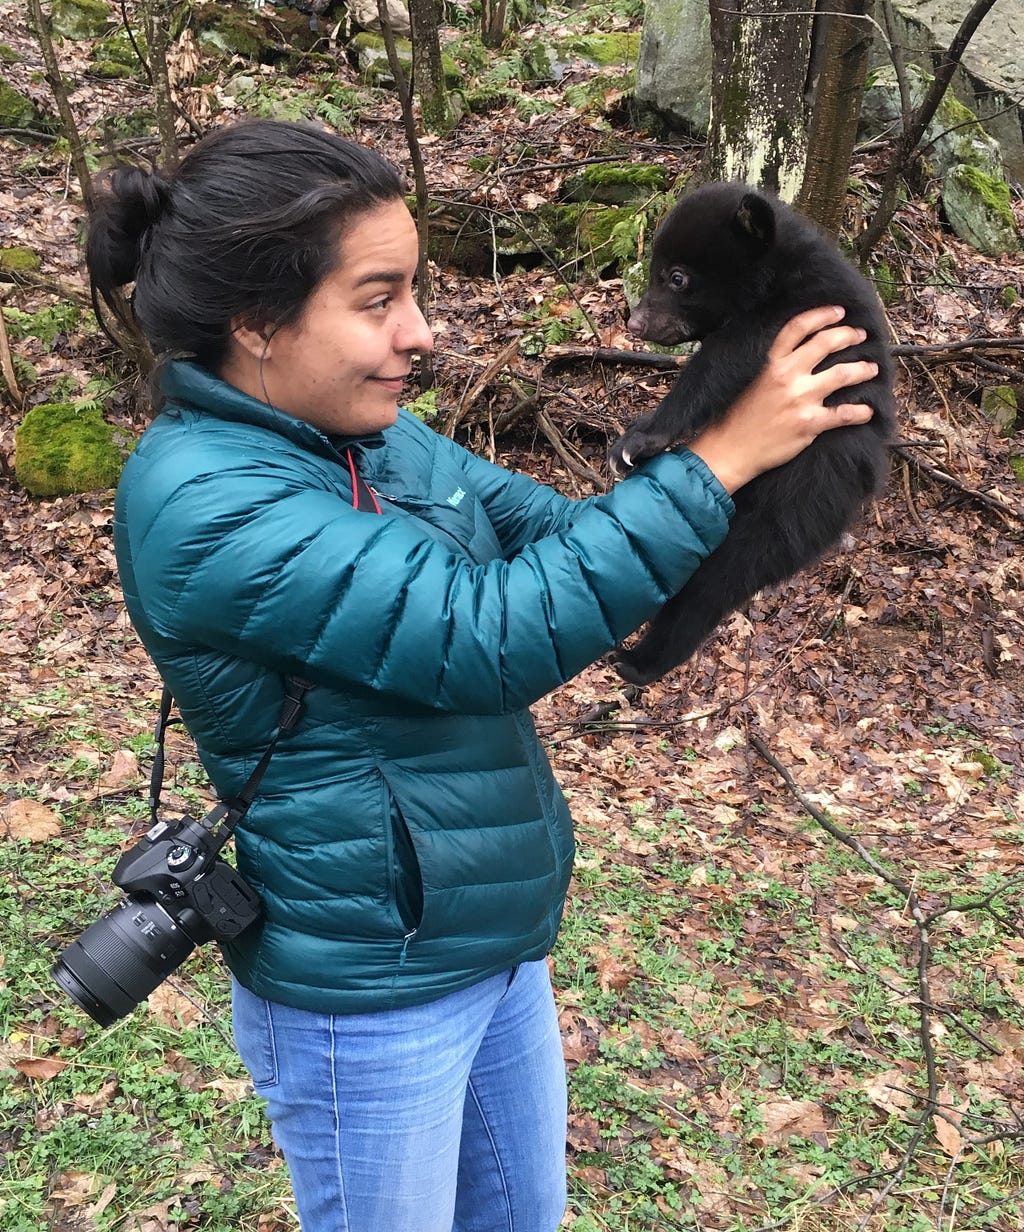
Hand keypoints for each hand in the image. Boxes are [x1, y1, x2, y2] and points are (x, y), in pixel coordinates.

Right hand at [689, 306, 877, 493]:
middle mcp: (788, 376)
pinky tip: (868, 411)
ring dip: (863, 369)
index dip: (822, 314)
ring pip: (843, 374)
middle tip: (860, 335)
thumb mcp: (753, 381)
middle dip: (849, 335)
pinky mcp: (810, 424)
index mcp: (772, 363)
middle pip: (827, 343)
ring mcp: (801, 399)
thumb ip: (775, 367)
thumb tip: (799, 356)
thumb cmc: (739, 418)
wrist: (731, 450)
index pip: (799, 327)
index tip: (839, 311)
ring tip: (871, 368)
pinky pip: (844, 414)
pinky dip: (861, 412)